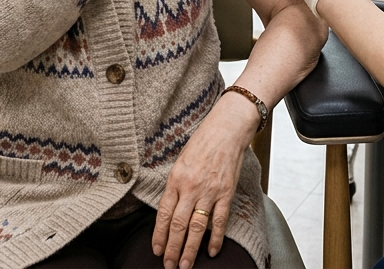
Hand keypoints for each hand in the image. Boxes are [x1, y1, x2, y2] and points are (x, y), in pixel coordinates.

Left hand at [153, 96, 256, 267]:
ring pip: (197, 228)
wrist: (227, 129)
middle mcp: (191, 188)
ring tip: (185, 265)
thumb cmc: (202, 143)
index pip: (163, 214)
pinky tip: (211, 251)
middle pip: (178, 225)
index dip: (159, 235)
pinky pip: (220, 221)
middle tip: (169, 266)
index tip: (156, 250)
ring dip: (190, 249)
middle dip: (172, 249)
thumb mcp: (180, 162)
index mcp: (175, 179)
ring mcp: (209, 192)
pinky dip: (215, 238)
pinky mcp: (226, 193)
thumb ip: (175, 186)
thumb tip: (169, 209)